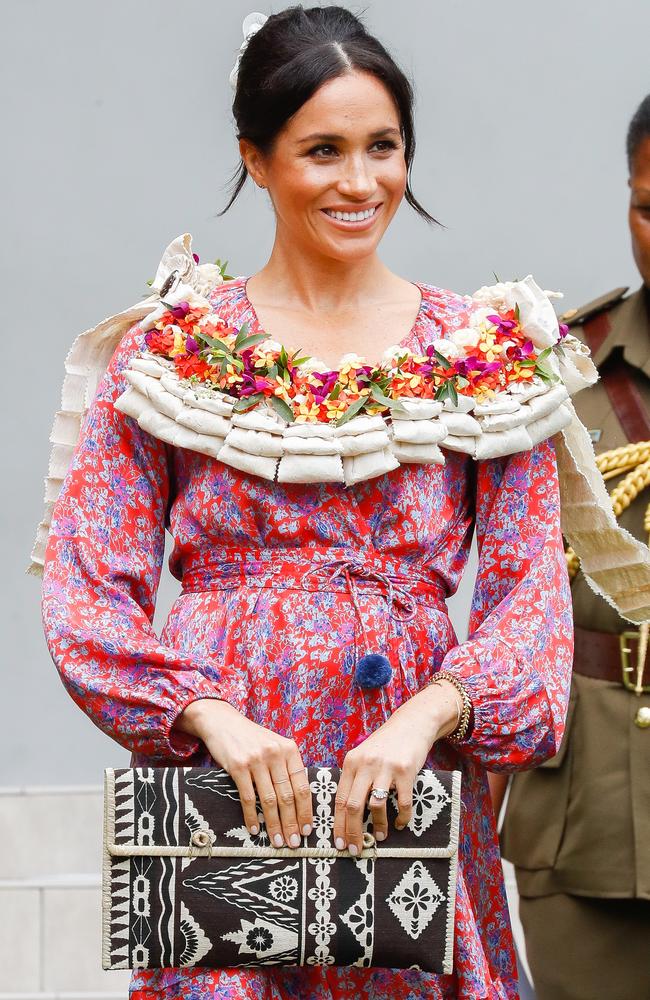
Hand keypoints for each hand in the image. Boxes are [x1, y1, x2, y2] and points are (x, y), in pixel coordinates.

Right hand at [176, 699, 313, 848]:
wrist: (223, 722)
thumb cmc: (252, 738)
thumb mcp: (275, 746)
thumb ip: (287, 767)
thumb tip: (300, 802)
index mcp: (290, 749)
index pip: (302, 786)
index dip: (305, 811)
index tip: (307, 830)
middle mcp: (275, 753)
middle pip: (287, 796)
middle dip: (292, 823)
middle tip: (294, 843)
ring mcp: (256, 760)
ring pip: (269, 800)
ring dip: (274, 825)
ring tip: (278, 841)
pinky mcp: (238, 766)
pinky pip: (248, 798)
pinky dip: (252, 817)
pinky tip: (255, 830)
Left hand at [333, 681, 460, 854]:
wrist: (411, 724)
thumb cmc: (386, 745)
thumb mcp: (364, 756)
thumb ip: (355, 778)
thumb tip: (347, 814)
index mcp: (351, 763)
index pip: (339, 799)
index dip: (338, 824)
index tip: (339, 843)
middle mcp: (365, 764)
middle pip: (353, 806)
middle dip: (352, 832)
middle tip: (355, 850)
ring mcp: (386, 767)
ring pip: (375, 806)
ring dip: (377, 826)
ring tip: (379, 837)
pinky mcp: (406, 771)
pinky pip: (402, 802)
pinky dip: (401, 818)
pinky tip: (400, 824)